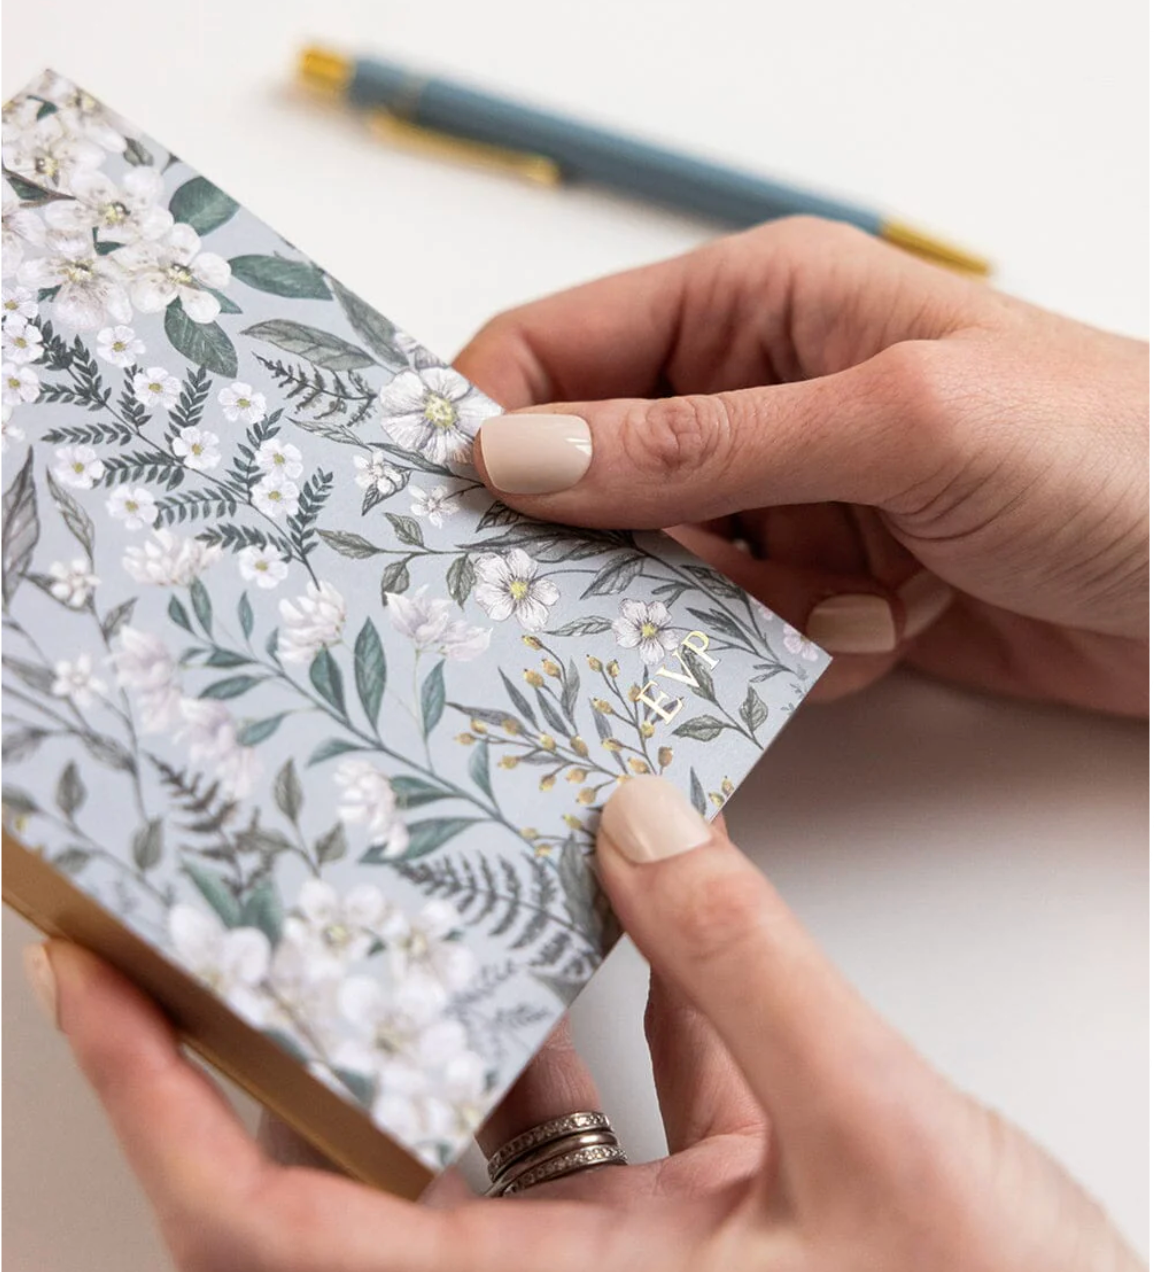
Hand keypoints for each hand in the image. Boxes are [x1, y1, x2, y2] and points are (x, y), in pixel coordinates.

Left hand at [29, 777, 1138, 1270]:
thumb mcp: (883, 1148)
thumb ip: (752, 967)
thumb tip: (640, 817)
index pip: (288, 1225)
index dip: (169, 1106)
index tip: (96, 978)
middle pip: (365, 1154)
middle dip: (287, 1026)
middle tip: (236, 893)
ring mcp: (645, 1252)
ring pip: (504, 1106)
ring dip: (471, 988)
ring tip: (424, 865)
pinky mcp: (722, 1209)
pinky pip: (631, 1084)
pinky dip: (624, 991)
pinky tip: (630, 897)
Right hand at [456, 219, 1148, 713]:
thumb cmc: (1113, 454)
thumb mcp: (897, 424)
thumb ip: (698, 446)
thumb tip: (517, 453)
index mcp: (760, 305)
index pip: (560, 351)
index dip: (489, 423)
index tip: (443, 517)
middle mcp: (759, 398)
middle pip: (596, 476)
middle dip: (612, 546)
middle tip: (654, 590)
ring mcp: (790, 499)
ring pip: (661, 570)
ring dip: (720, 610)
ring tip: (825, 603)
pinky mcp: (822, 587)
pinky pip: (733, 632)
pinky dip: (789, 650)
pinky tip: (881, 625)